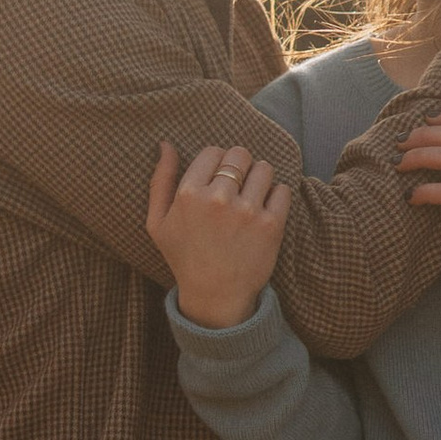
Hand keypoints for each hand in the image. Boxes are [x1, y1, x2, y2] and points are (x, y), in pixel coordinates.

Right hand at [147, 138, 291, 326]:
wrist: (215, 295)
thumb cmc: (184, 257)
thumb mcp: (158, 222)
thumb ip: (160, 180)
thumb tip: (166, 144)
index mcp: (188, 194)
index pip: (212, 151)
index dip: (216, 163)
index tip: (217, 180)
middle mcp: (218, 199)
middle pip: (240, 154)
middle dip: (239, 166)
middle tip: (237, 187)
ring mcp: (246, 212)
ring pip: (264, 168)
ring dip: (259, 179)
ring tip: (251, 198)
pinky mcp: (271, 225)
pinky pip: (283, 190)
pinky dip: (277, 197)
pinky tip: (264, 211)